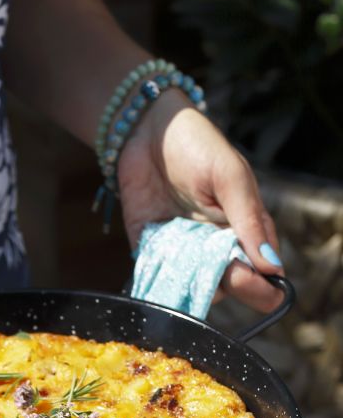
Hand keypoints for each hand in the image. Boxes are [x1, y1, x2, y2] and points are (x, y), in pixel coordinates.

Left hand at [117, 94, 282, 311]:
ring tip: (194, 272)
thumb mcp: (230, 177)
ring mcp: (182, 250)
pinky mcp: (150, 248)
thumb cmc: (198, 146)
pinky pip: (156, 276)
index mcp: (244, 230)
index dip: (262, 285)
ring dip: (194, 288)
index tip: (260, 287)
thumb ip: (248, 220)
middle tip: (229, 277)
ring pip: (192, 287)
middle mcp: (214, 246)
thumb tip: (271, 266)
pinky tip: (162, 280)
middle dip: (231, 287)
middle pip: (228, 284)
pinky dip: (159, 283)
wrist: (146, 129)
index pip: (260, 271)